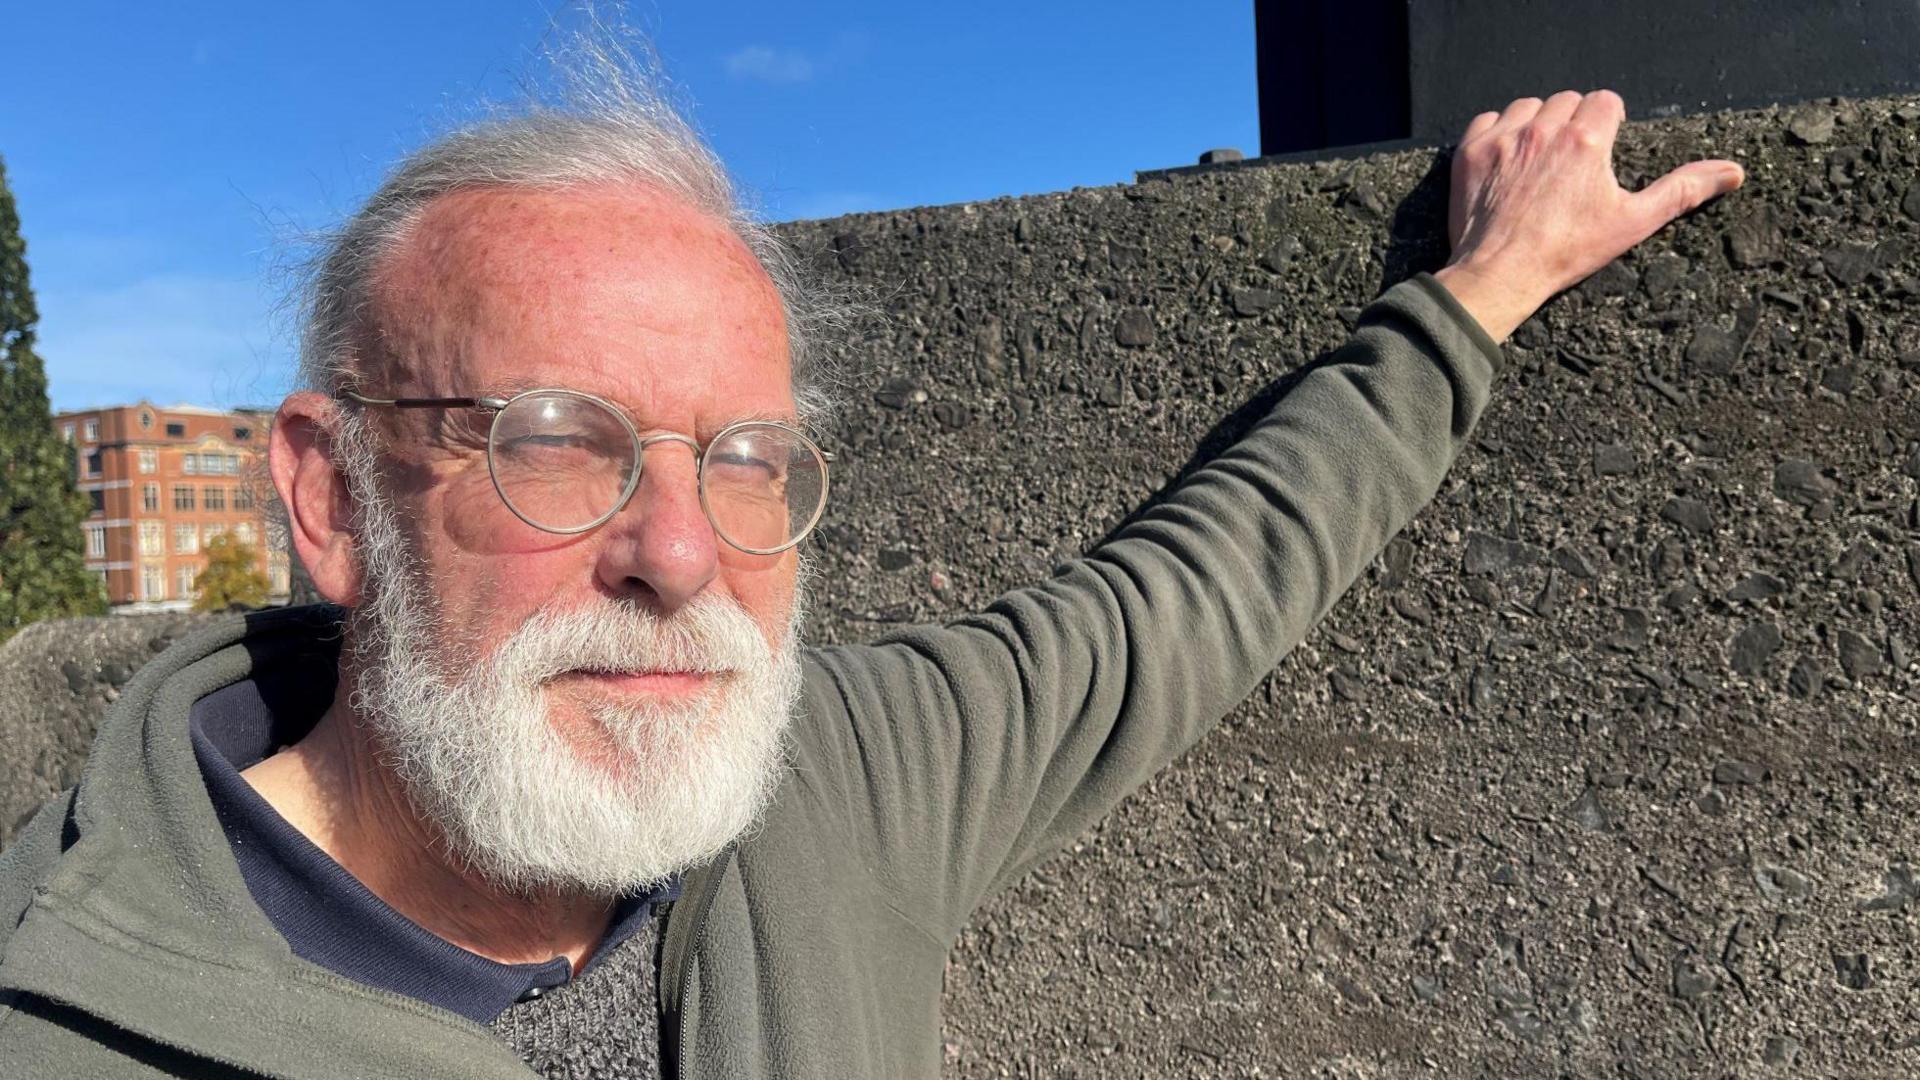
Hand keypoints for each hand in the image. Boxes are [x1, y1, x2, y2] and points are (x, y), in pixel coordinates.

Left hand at [1432, 90, 1745, 342]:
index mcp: (1587, 139)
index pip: (1605, 100)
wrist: (1500, 274)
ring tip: (1540, 160)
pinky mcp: (1472, 151)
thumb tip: (1733, 172)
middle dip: (1574, 122)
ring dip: (1537, 123)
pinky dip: (1498, 134)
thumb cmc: (1567, 252)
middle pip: (1567, 100)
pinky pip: (1488, 120)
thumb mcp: (1633, 222)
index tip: (1603, 147)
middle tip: (1572, 161)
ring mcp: (1504, 138)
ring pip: (1528, 106)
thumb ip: (1682, 190)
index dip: (1608, 122)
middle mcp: (1544, 129)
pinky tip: (1507, 162)